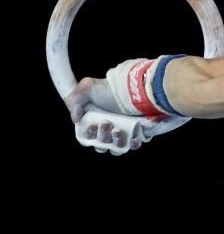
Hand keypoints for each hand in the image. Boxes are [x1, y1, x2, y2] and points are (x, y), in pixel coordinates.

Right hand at [65, 76, 187, 154]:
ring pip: (117, 147)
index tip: (92, 126)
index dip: (88, 135)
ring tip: (117, 130)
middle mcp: (110, 128)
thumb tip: (77, 120)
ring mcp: (125, 132)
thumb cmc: (111, 88)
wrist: (137, 86)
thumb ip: (74, 101)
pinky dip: (133, 144)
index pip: (88, 137)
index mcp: (95, 121)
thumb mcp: (87, 87)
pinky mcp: (139, 133)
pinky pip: (134, 145)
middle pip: (102, 144)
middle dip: (102, 136)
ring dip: (116, 142)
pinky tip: (133, 137)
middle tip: (106, 123)